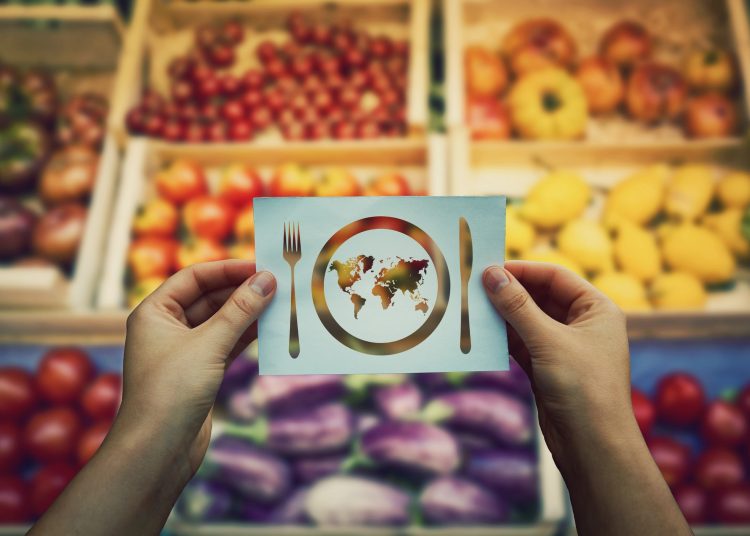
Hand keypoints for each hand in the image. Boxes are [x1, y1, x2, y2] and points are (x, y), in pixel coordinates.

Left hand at [118, 260, 275, 478]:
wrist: (157, 450)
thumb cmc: (171, 391)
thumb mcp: (209, 344)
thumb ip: (240, 310)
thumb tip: (267, 279)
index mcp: (154, 312)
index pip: (194, 278)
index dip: (227, 269)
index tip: (261, 266)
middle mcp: (166, 328)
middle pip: (209, 298)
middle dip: (242, 291)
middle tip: (277, 284)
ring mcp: (184, 351)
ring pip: (221, 322)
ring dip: (248, 313)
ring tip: (280, 304)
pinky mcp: (200, 372)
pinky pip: (227, 344)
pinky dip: (247, 336)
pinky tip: (271, 329)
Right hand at [483, 262, 690, 534]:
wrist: (593, 447)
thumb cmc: (584, 388)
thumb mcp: (548, 340)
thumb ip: (517, 306)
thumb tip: (491, 274)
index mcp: (596, 309)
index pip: (555, 277)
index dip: (523, 270)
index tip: (489, 269)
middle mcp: (583, 325)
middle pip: (539, 297)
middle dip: (509, 293)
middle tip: (474, 287)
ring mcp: (564, 347)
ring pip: (527, 321)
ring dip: (502, 316)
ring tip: (471, 309)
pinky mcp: (548, 368)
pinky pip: (521, 344)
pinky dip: (502, 339)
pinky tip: (480, 334)